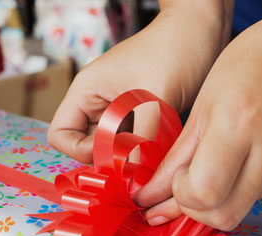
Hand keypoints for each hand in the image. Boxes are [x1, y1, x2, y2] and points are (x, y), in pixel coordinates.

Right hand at [47, 2, 231, 163]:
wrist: (201, 34)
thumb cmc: (174, 51)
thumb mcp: (153, 98)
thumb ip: (138, 139)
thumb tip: (130, 175)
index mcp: (87, 92)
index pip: (60, 135)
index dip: (80, 151)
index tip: (111, 153)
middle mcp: (99, 104)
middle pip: (87, 146)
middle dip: (109, 159)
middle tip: (136, 163)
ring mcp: (119, 112)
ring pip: (112, 148)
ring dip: (129, 157)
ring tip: (153, 153)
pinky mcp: (140, 119)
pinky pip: (133, 144)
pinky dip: (144, 152)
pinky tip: (162, 148)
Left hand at [135, 15, 261, 229]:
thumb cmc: (247, 68)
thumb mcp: (202, 106)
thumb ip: (175, 158)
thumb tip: (149, 196)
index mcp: (238, 122)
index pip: (204, 192)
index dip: (181, 194)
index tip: (177, 177)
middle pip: (223, 216)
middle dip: (194, 210)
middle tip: (185, 186)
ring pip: (239, 212)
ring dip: (214, 203)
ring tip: (208, 174)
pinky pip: (255, 198)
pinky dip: (236, 190)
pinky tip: (236, 165)